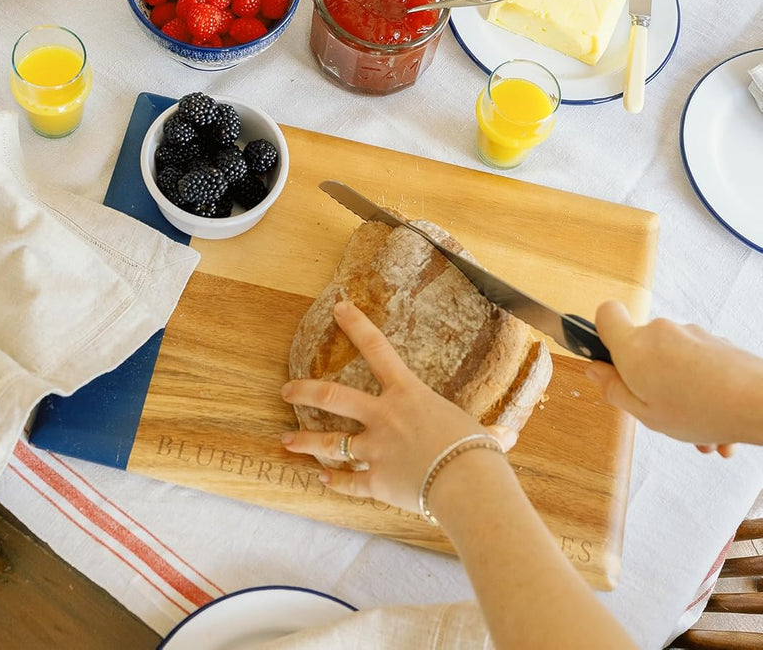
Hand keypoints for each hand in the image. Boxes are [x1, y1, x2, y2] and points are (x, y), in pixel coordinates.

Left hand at [279, 299, 510, 511]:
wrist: (468, 485)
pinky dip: (335, 483)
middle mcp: (383, 417)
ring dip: (305, 442)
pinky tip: (322, 482)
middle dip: (304, 391)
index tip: (339, 308)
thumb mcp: (481, 434)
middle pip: (332, 395)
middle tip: (286, 390)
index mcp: (408, 394)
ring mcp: (375, 449)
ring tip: (286, 442)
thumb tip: (507, 437)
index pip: (378, 349)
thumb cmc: (477, 453)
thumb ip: (488, 434)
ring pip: (330, 443)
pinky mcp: (375, 481)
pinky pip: (349, 482)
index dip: (356, 325)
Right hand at [585, 300, 762, 451]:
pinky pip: (700, 366)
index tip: (611, 358)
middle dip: (649, 379)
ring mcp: (693, 335)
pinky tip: (717, 428)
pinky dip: (704, 391)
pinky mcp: (718, 343)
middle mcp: (661, 332)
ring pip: (674, 362)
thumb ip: (613, 390)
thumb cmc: (701, 409)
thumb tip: (594, 370)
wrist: (760, 403)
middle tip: (660, 411)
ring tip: (699, 432)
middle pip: (642, 348)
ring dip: (681, 393)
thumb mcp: (644, 413)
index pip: (606, 314)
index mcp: (634, 346)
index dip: (603, 332)